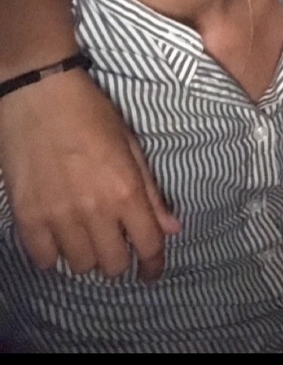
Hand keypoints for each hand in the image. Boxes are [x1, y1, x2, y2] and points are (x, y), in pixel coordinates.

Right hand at [0, 68, 180, 281]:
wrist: (39, 93)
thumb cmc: (90, 112)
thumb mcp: (129, 144)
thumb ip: (150, 190)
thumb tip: (173, 228)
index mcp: (125, 190)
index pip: (148, 245)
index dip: (153, 265)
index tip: (150, 272)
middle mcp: (95, 210)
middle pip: (113, 265)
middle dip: (119, 259)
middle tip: (114, 243)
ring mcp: (59, 216)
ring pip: (80, 265)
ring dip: (87, 255)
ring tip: (84, 236)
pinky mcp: (28, 216)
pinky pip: (44, 259)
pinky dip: (53, 254)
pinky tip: (57, 237)